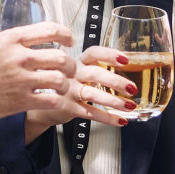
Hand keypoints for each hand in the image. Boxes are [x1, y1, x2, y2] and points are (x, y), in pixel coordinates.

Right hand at [0, 22, 76, 123]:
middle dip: (69, 65)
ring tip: (61, 88)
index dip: (65, 35)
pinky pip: (51, 101)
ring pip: (60, 80)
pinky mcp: (20, 101)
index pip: (50, 30)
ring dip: (64, 85)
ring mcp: (21, 80)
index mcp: (11, 39)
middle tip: (68, 70)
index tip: (69, 41)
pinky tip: (51, 101)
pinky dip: (55, 102)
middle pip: (61, 57)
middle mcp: (20, 57)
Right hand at [23, 45, 138, 140]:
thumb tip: (127, 66)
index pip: (93, 53)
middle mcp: (72, 74)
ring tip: (129, 105)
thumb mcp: (75, 70)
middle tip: (132, 88)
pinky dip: (107, 118)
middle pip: (94, 73)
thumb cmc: (66, 84)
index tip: (125, 60)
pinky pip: (89, 113)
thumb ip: (94, 66)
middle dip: (115, 81)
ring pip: (92, 94)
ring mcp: (68, 91)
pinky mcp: (67, 108)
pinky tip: (120, 120)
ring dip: (113, 101)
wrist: (42, 103)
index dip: (109, 55)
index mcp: (77, 62)